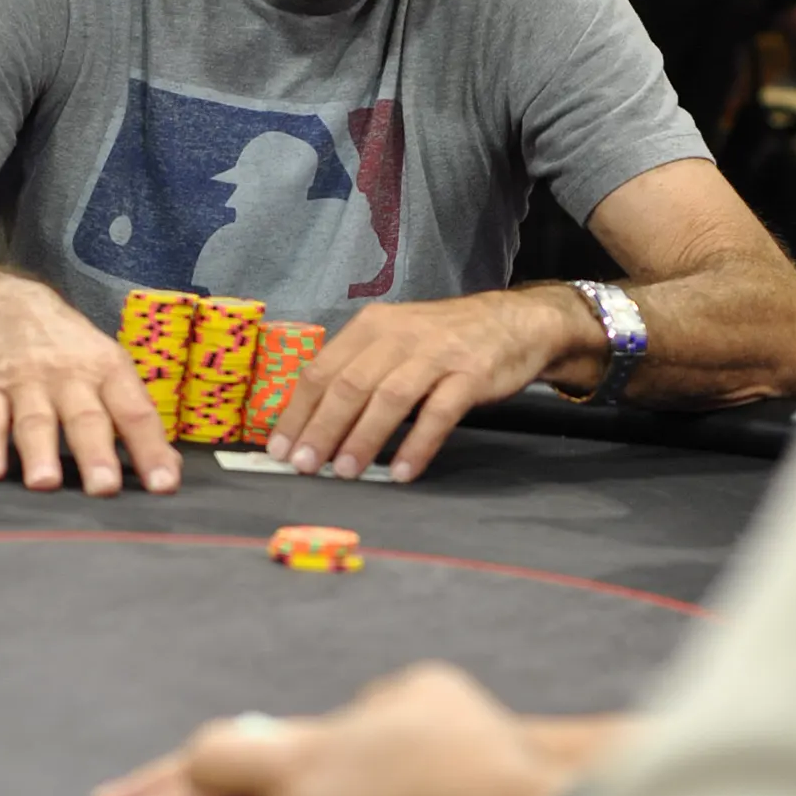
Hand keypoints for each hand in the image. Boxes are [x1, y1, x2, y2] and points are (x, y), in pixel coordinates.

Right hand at [0, 275, 181, 497]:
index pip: (136, 413)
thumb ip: (136, 419)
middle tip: (104, 488)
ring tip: (44, 484)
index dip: (151, 449)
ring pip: (35, 420)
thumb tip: (169, 470)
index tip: (164, 486)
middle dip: (96, 454)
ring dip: (40, 452)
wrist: (10, 303)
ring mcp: (28, 382)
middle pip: (86, 419)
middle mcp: (71, 377)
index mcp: (109, 372)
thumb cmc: (72, 351)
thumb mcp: (110, 369)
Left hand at [267, 291, 576, 482]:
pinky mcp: (470, 374)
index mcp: (371, 327)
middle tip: (304, 466)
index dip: (297, 412)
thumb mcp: (395, 342)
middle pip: (349, 385)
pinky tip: (402, 472)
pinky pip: (439, 413)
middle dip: (321, 429)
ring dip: (363, 438)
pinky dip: (418, 445)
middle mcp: (399, 335)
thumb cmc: (445, 341)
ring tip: (346, 472)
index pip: (321, 370)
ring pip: (388, 398)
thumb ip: (359, 372)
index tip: (280, 449)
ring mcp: (436, 354)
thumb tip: (314, 424)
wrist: (514, 322)